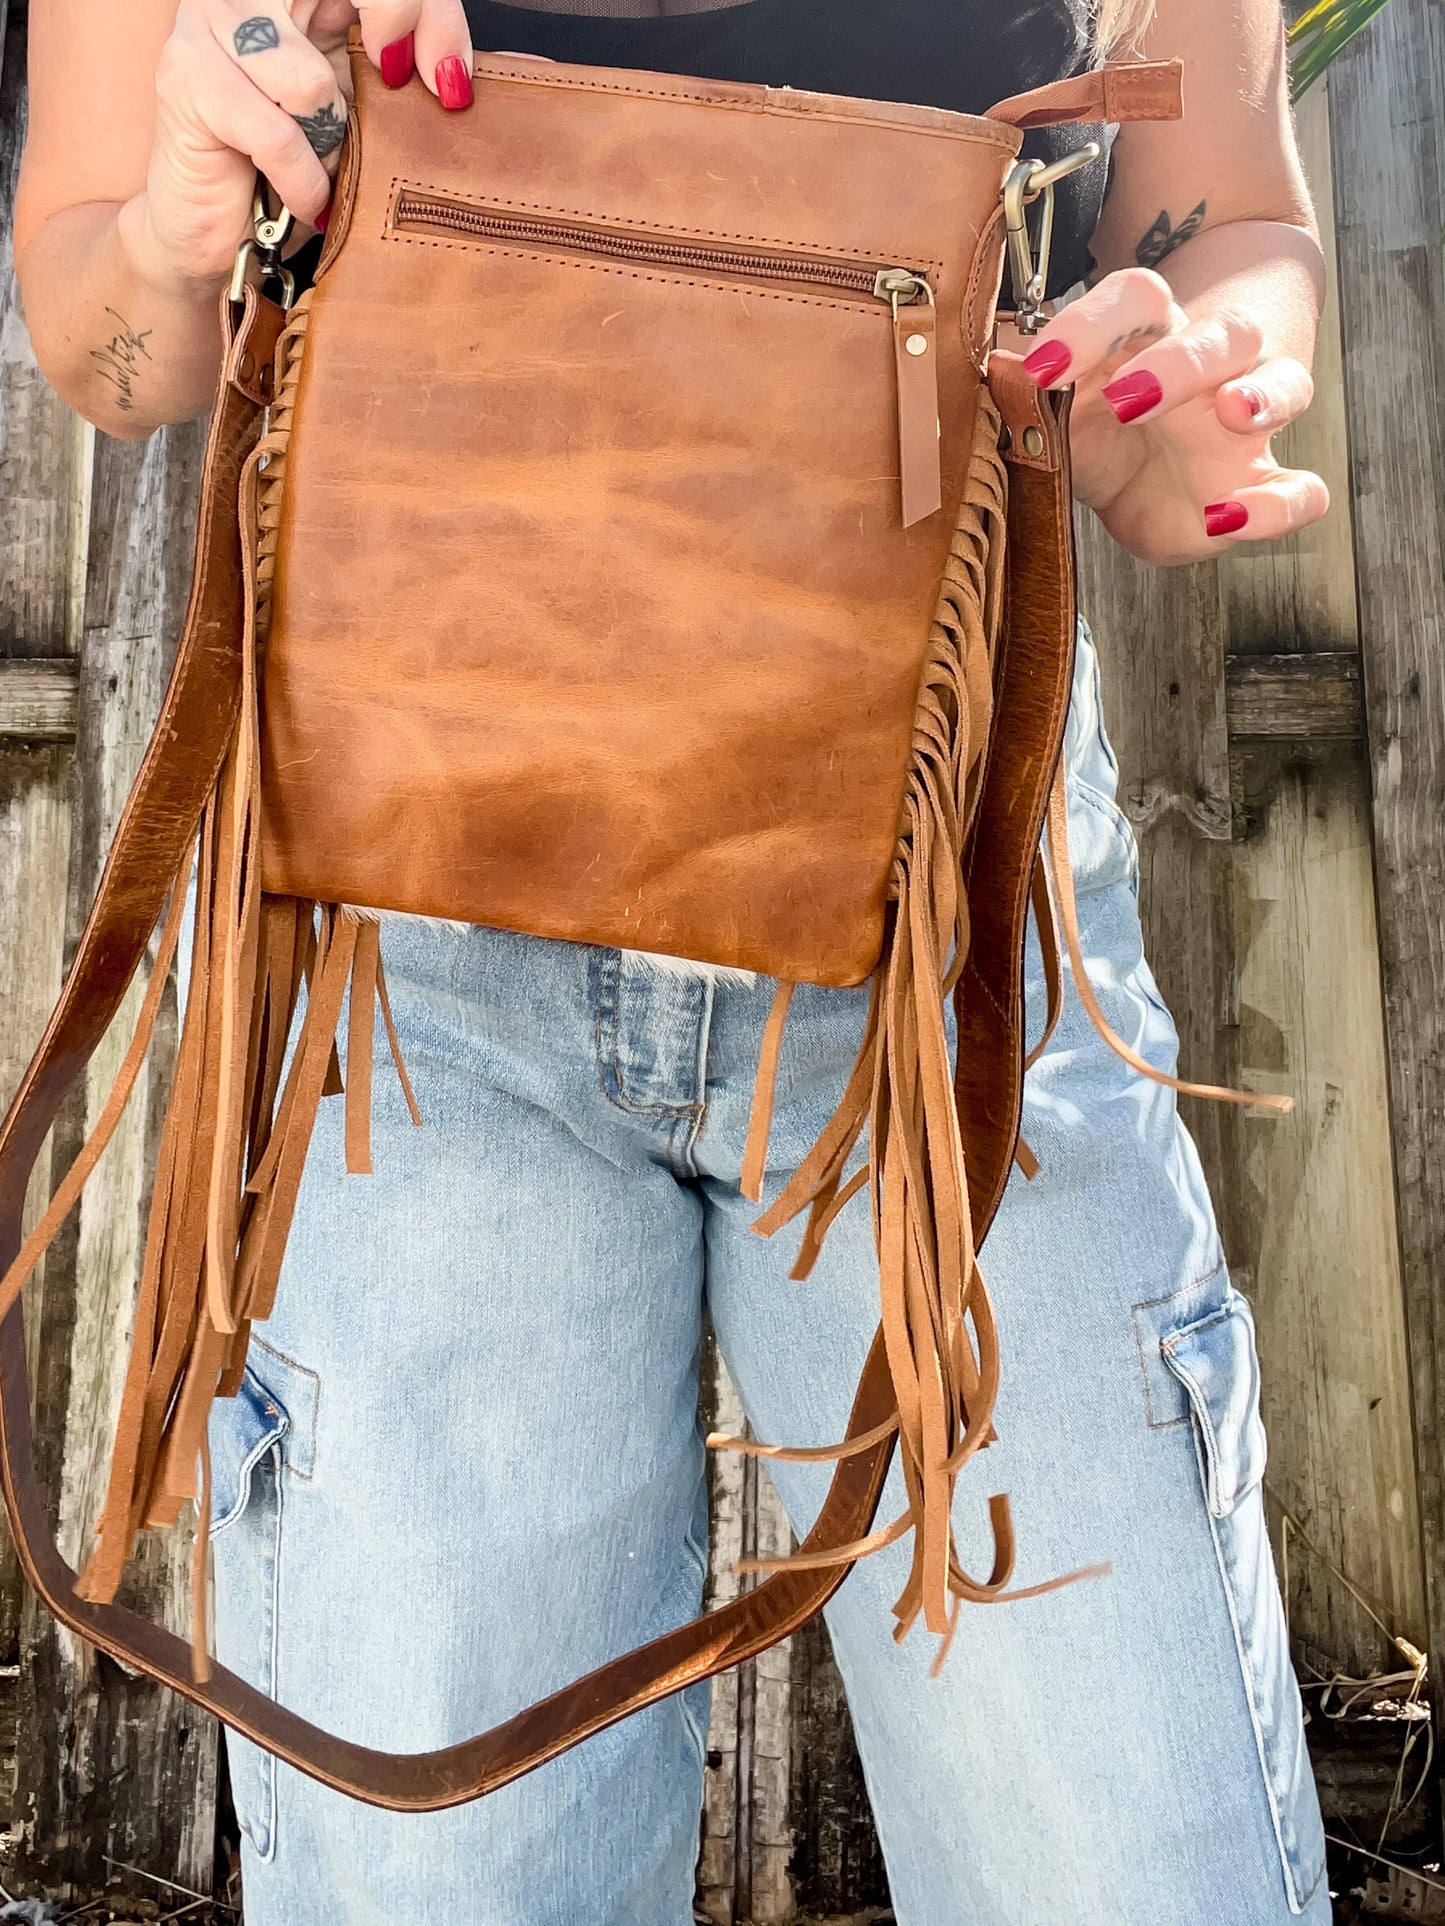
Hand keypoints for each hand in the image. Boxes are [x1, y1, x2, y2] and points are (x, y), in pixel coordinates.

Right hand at [119, 0, 473, 296]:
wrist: (217, 232)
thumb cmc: (294, 171)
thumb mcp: (363, 109)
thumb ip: (403, 68)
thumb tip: (476, 69)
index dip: (426, 9)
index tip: (452, 83)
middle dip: (395, 33)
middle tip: (401, 93)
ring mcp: (209, 22)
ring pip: (309, 82)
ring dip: (330, 144)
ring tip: (322, 166)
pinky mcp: (186, 79)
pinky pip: (277, 134)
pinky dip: (303, 181)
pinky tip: (304, 199)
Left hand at [1013, 267, 1328, 565]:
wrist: (1151, 465)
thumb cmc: (1101, 424)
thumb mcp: (1058, 410)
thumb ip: (1027, 396)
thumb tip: (993, 372)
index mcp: (1149, 335)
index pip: (1134, 300)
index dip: (1088, 325)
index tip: (1040, 369)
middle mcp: (1211, 366)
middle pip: (1220, 333)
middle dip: (1179, 360)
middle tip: (1127, 396)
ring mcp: (1247, 421)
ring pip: (1282, 385)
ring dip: (1260, 396)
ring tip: (1232, 412)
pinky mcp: (1261, 482)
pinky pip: (1299, 487)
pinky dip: (1280, 503)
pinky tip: (1233, 519)